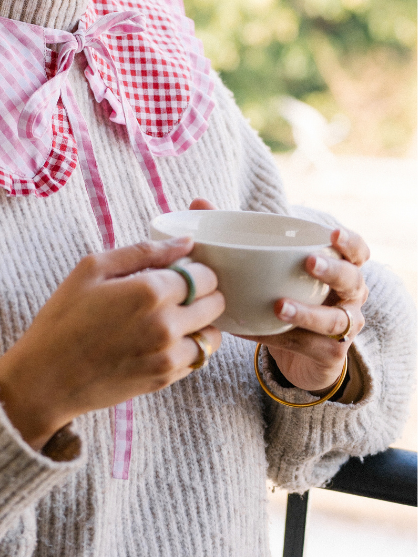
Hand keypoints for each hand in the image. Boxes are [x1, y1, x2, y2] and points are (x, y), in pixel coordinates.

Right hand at [0, 238, 223, 449]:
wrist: (47, 378)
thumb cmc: (63, 317)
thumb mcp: (92, 269)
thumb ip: (143, 251)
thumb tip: (185, 242)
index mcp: (150, 291)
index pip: (204, 273)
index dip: (195, 268)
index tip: (179, 269)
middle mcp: (166, 325)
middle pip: (216, 301)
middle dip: (204, 292)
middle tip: (177, 291)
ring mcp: (168, 356)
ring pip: (213, 334)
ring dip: (201, 322)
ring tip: (172, 317)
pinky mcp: (165, 379)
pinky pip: (199, 358)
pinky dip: (190, 345)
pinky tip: (161, 339)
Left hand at [187, 199, 368, 394]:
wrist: (297, 354)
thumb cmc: (284, 294)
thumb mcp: (265, 265)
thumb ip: (233, 233)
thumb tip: (198, 202)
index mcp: (339, 269)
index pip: (358, 252)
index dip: (351, 242)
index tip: (333, 233)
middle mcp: (349, 296)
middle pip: (352, 280)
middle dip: (333, 270)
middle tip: (308, 262)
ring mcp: (344, 328)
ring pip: (335, 319)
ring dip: (307, 312)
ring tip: (279, 305)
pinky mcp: (330, 354)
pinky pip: (309, 345)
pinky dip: (282, 338)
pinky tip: (255, 331)